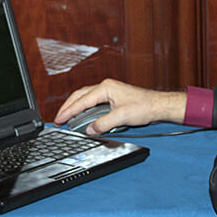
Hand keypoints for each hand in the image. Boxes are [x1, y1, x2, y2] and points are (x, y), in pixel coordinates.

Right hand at [54, 78, 186, 134]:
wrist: (158, 105)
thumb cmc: (144, 106)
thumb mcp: (122, 117)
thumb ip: (103, 124)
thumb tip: (90, 130)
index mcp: (106, 88)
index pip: (82, 100)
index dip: (69, 111)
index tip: (60, 119)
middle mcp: (105, 87)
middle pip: (79, 96)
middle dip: (67, 107)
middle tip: (58, 119)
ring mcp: (108, 91)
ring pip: (85, 98)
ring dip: (75, 107)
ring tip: (66, 118)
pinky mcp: (112, 97)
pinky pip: (92, 101)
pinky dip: (84, 108)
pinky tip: (82, 115)